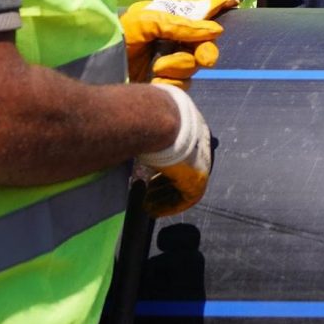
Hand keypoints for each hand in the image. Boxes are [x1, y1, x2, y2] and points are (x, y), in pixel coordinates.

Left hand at [121, 0, 250, 83]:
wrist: (95, 74)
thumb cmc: (115, 39)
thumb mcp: (145, 21)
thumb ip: (180, 23)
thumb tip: (215, 31)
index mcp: (167, 18)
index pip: (200, 6)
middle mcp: (172, 38)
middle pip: (206, 41)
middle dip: (207, 49)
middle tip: (204, 58)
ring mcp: (169, 62)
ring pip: (196, 64)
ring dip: (180, 65)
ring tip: (157, 68)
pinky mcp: (165, 84)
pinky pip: (184, 83)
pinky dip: (171, 82)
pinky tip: (154, 81)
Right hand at [138, 82, 214, 217]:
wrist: (156, 117)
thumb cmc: (144, 113)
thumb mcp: (146, 119)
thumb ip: (143, 126)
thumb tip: (121, 125)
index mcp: (190, 126)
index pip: (181, 151)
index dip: (164, 165)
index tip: (149, 175)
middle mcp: (200, 143)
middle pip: (184, 169)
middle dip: (165, 182)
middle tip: (148, 192)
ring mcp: (201, 161)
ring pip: (185, 185)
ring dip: (165, 195)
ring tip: (147, 204)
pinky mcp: (197, 178)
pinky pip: (187, 198)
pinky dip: (170, 205)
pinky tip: (153, 210)